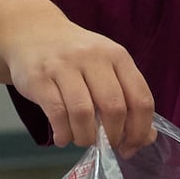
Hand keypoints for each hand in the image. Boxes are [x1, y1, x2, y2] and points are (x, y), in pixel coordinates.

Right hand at [0, 16, 152, 152]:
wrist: (32, 32)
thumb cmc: (75, 57)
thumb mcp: (107, 68)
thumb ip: (128, 98)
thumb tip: (147, 137)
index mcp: (117, 56)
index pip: (140, 99)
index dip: (139, 130)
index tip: (130, 146)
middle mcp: (93, 57)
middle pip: (114, 108)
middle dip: (113, 136)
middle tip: (106, 145)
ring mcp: (64, 66)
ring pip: (83, 113)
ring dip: (85, 137)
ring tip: (82, 140)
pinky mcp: (39, 77)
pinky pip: (56, 114)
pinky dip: (63, 134)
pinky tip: (63, 137)